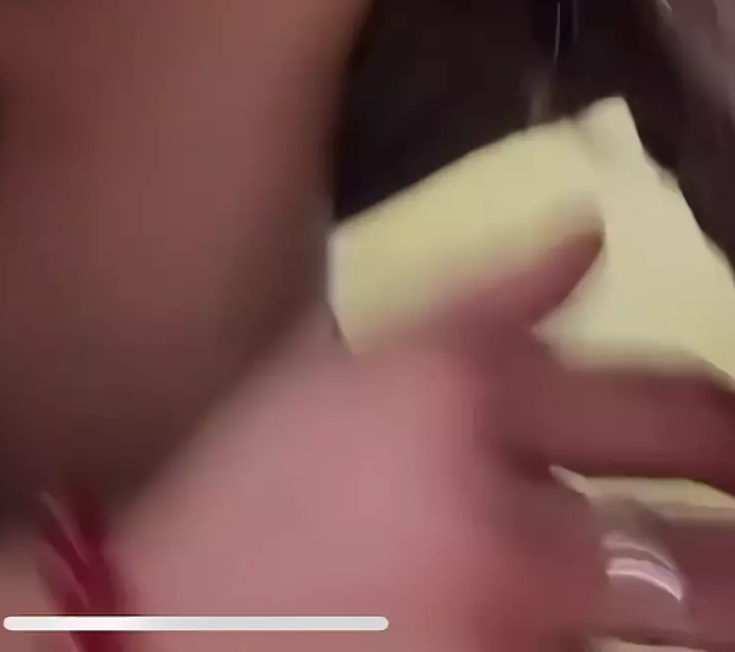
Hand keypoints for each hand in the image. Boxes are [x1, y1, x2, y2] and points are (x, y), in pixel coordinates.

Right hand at [123, 229, 734, 646]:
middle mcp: (504, 521)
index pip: (665, 410)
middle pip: (700, 565)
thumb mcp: (362, 361)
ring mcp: (505, 635)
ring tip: (704, 599)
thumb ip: (492, 296)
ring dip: (697, 614)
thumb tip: (592, 228)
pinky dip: (602, 646)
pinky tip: (604, 633)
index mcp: (468, 400)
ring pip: (656, 628)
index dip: (732, 427)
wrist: (160, 631)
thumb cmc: (255, 488)